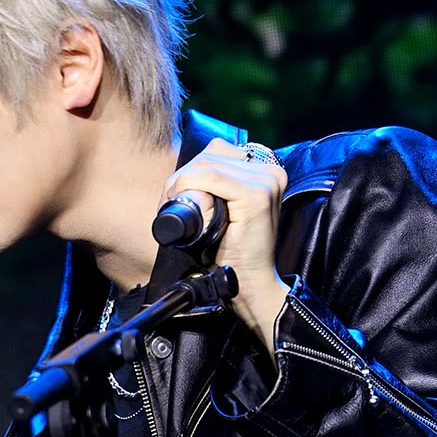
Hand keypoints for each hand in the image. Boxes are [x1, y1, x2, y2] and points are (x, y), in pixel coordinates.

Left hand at [161, 137, 290, 363]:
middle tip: (167, 200)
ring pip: (209, 164)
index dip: (190, 168)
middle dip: (183, 175)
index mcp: (265, 172)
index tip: (173, 192)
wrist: (249, 284)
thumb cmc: (232, 254)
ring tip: (174, 204)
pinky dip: (191, 185)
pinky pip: (213, 178)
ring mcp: (266, 181)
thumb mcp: (225, 214)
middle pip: (212, 155)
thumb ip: (217, 191)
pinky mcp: (257, 195)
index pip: (218, 152)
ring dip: (183, 181)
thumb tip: (185, 174)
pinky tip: (186, 203)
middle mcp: (270, 171)